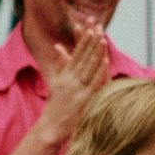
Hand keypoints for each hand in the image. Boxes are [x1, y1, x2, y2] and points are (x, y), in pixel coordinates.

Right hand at [37, 23, 111, 143]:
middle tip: (98, 27)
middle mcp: (69, 79)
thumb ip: (59, 65)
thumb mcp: (54, 83)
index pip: (76, 54)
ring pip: (88, 66)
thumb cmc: (54, 107)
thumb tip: (60, 48)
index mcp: (64, 75)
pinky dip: (98, 71)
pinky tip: (105, 61)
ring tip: (103, 38)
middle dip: (91, 41)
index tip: (91, 28)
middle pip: (82, 57)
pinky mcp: (83, 98)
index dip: (84, 40)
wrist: (49, 128)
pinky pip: (93, 82)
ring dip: (95, 52)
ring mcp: (76, 88)